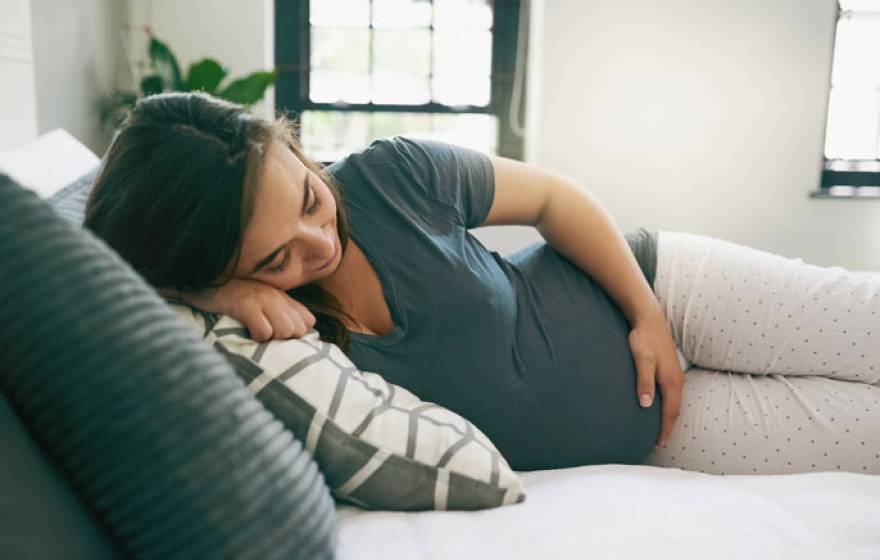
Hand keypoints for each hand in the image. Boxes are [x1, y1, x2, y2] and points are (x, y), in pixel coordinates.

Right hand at [160, 279, 315, 341]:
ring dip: (271, 339)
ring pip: (284, 331)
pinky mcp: (245, 304)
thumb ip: (281, 312)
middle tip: (265, 336)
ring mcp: (261, 299)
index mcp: (282, 297)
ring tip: (255, 333)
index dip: (296, 334)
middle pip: (298, 330)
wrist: (203, 280)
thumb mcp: (261, 300)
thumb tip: (298, 334)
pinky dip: (257, 337)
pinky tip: (246, 333)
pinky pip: (263, 331)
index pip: (308, 322)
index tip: (278, 336)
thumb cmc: (232, 296)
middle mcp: (275, 297)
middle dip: (284, 339)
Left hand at [627, 309, 685, 448]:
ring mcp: (676, 374)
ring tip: (660, 429)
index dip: (664, 429)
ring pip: (675, 402)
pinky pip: (673, 394)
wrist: (649, 318)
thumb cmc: (643, 338)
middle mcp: (678, 380)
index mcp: (671, 381)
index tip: (658, 444)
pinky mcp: (671, 369)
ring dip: (669, 416)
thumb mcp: (641, 359)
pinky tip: (661, 406)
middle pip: (675, 410)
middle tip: (659, 443)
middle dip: (668, 427)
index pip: (670, 412)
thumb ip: (644, 381)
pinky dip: (669, 404)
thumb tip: (645, 405)